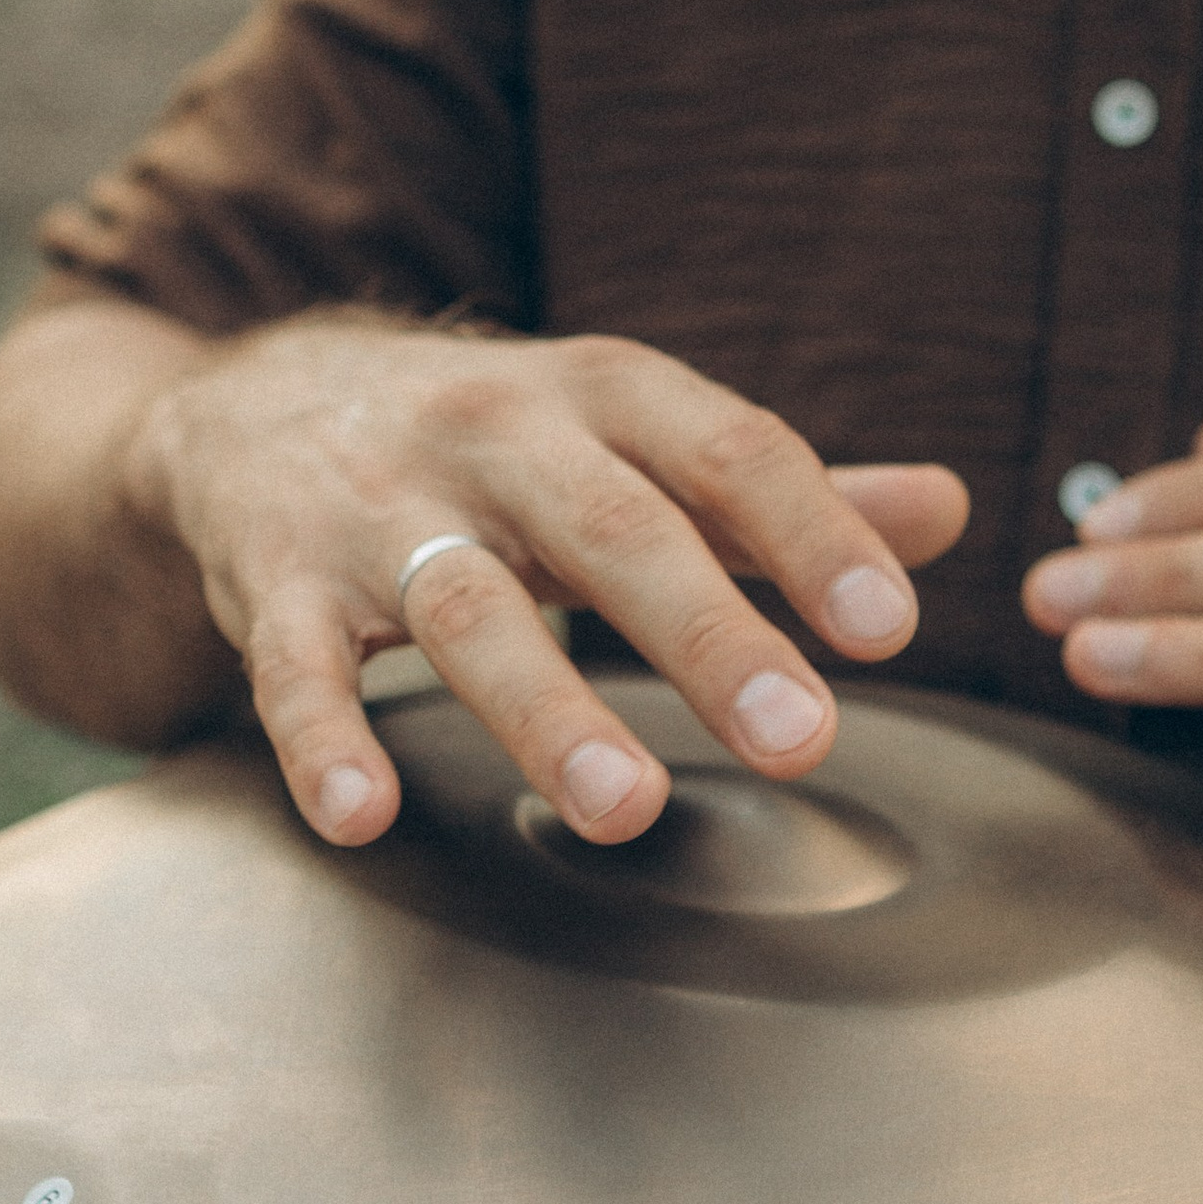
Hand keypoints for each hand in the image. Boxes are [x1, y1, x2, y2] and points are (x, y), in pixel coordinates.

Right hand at [128, 316, 967, 855]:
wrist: (252, 401)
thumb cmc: (488, 440)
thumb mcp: (628, 436)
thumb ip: (777, 490)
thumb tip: (950, 513)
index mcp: (597, 392)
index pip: (724, 449)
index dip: (812, 531)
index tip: (888, 624)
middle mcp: (489, 435)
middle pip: (610, 531)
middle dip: (707, 634)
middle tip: (800, 738)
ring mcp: (376, 511)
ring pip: (466, 607)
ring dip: (543, 707)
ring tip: (623, 805)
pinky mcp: (277, 585)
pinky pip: (296, 667)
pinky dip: (321, 738)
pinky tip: (361, 810)